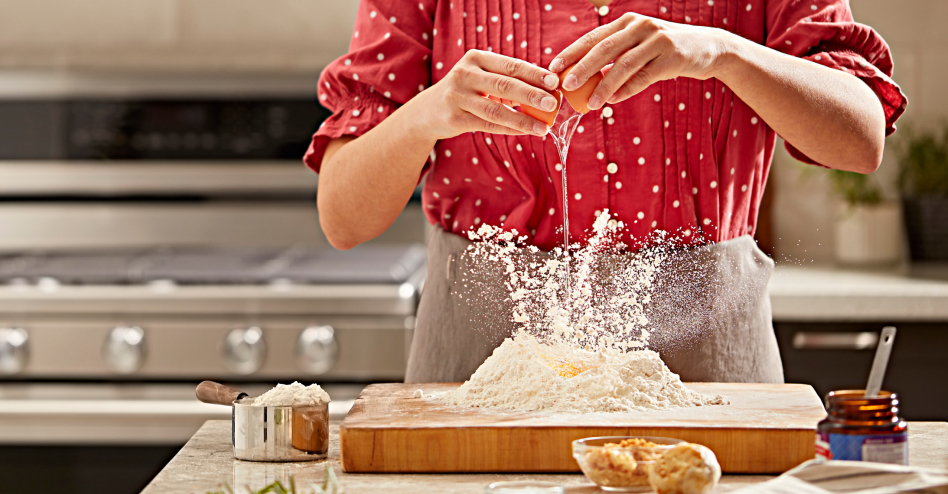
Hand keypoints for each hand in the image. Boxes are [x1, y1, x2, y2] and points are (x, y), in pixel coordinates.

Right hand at [416, 50, 560, 139]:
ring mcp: (458, 96)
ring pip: (496, 109)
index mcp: (476, 58)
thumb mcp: (482, 79)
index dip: (534, 74)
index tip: (555, 82)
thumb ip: (508, 82)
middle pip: (504, 85)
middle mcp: (465, 74)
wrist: (428, 111)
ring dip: (523, 119)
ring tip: (544, 126)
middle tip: (552, 103)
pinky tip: (526, 132)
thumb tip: (547, 92)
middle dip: (532, 94)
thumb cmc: (466, 92)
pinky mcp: (455, 118)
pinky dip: (510, 129)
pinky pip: (488, 125)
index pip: (511, 65)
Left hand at [549, 13, 731, 109]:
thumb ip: (615, 60)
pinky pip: (644, 77)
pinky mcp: (672, 57)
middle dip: (582, 67)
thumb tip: (586, 81)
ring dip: (604, 85)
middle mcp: (640, 27)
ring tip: (589, 103)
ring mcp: (657, 40)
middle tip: (565, 85)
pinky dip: (627, 90)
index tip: (553, 68)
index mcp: (627, 23)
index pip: (593, 37)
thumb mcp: (639, 48)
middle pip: (605, 48)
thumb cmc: (665, 51)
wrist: (709, 47)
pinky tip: (613, 101)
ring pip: (624, 64)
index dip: (571, 52)